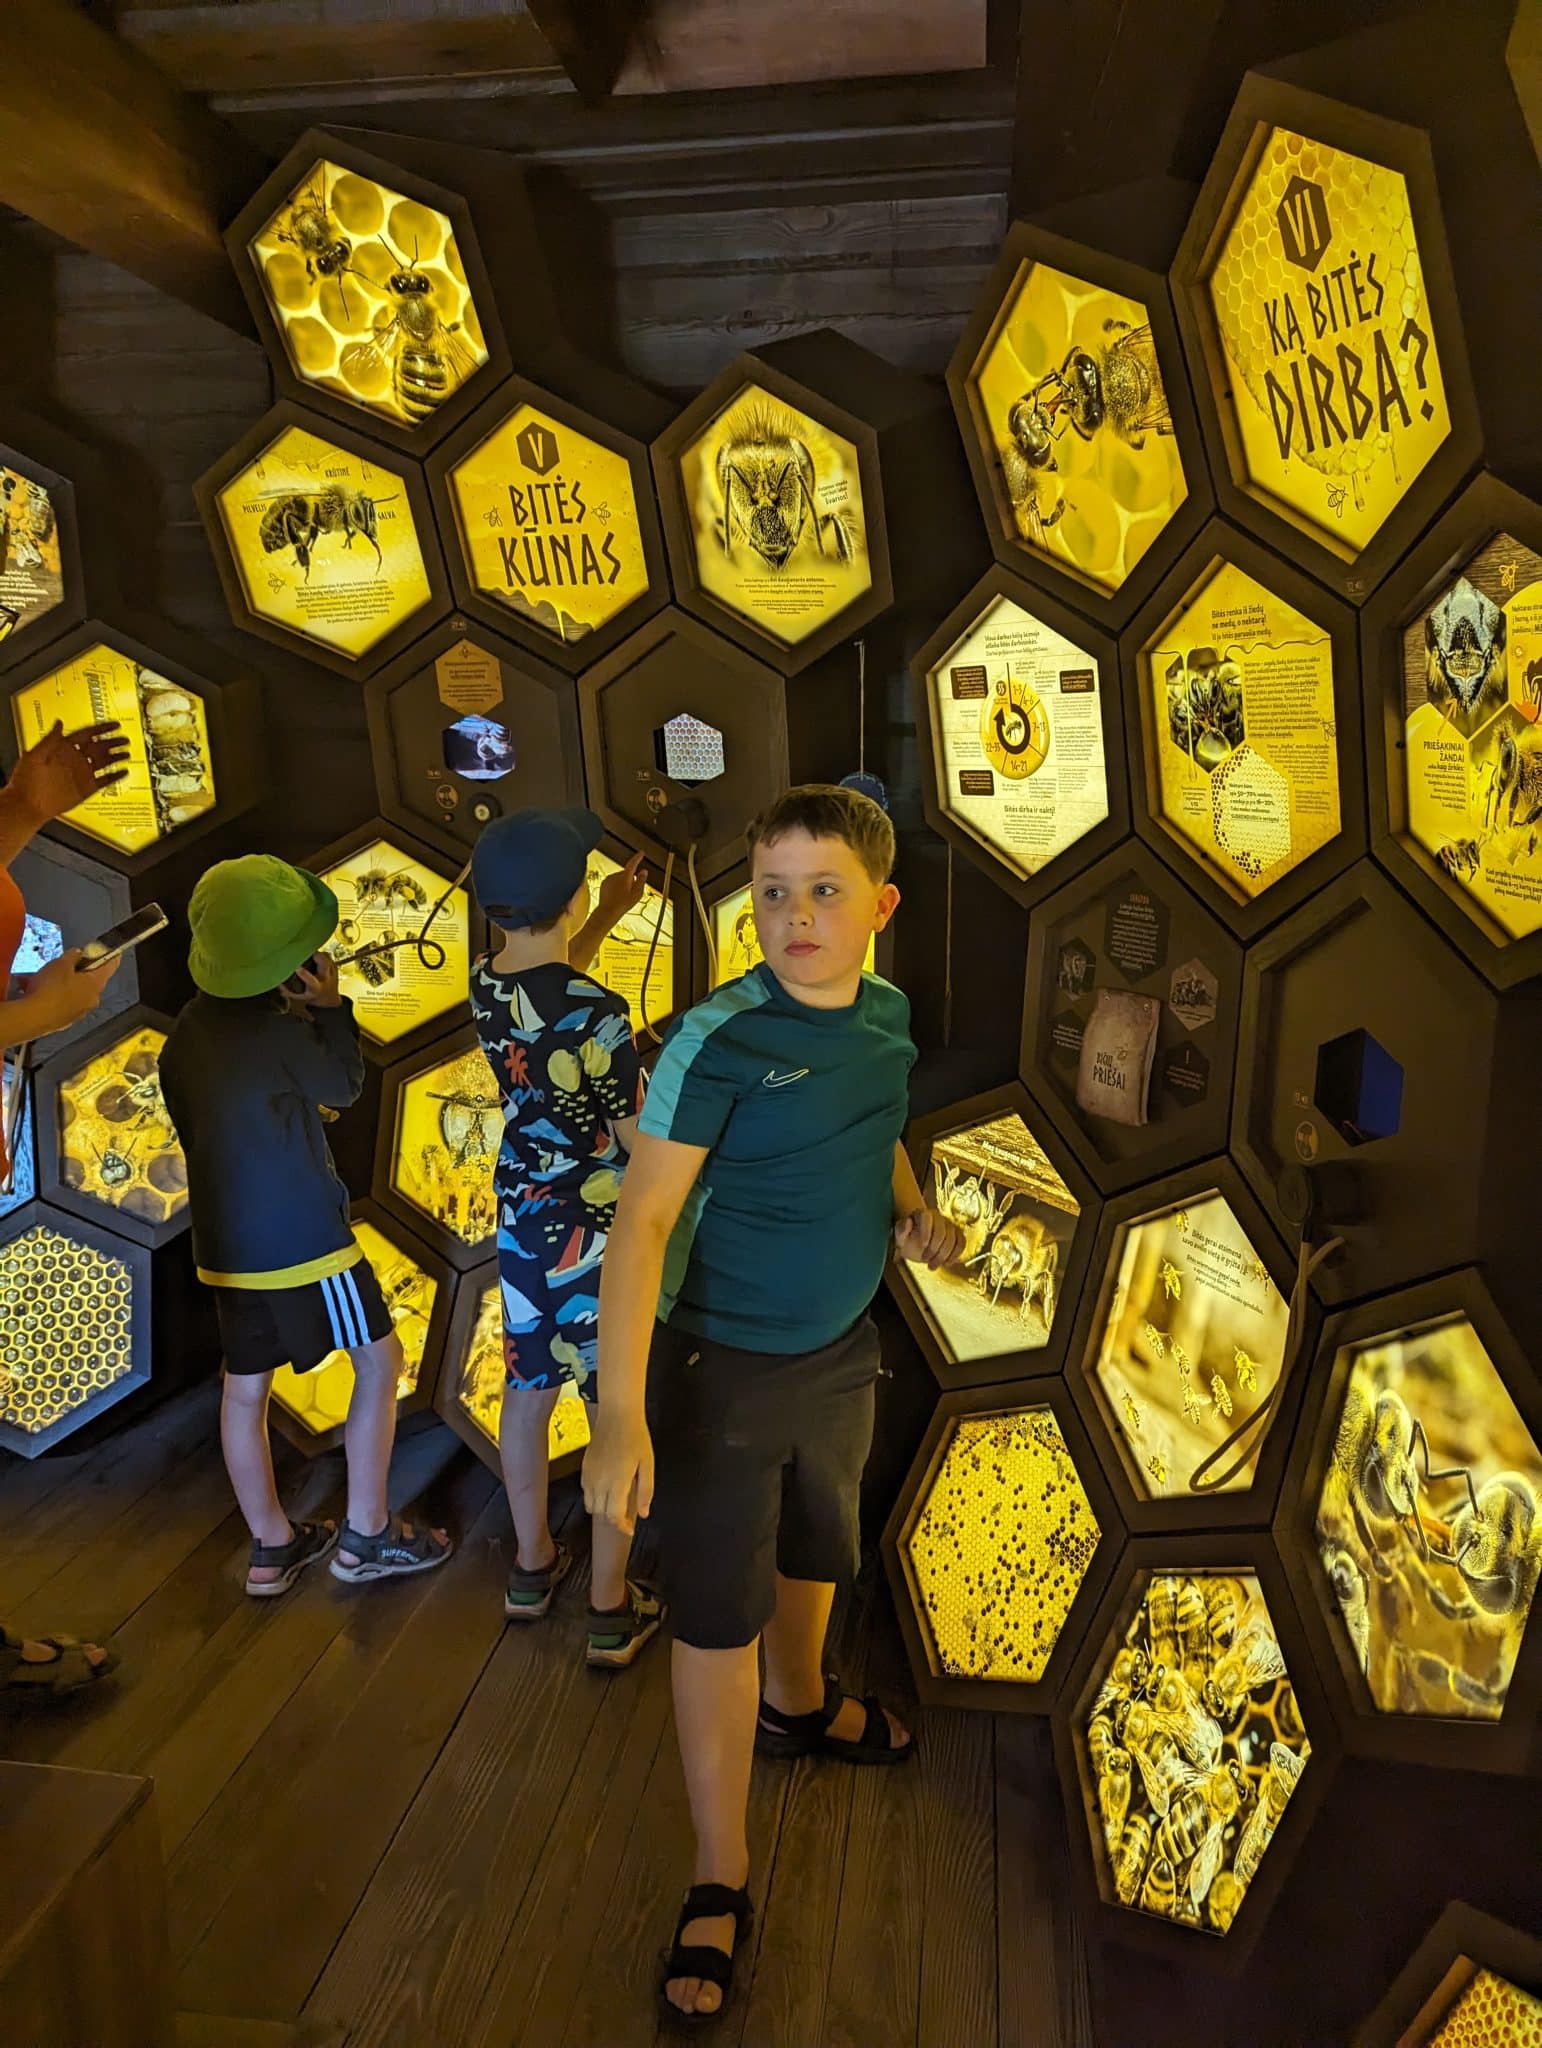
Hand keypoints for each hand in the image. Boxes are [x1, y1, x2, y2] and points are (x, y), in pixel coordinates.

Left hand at [7, 722, 128, 824]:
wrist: (28, 805)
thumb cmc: (26, 781)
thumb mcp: (35, 755)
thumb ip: (50, 739)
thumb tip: (59, 722)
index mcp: (63, 749)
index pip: (86, 734)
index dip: (101, 728)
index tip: (114, 725)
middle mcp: (74, 760)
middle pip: (99, 747)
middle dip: (113, 742)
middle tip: (125, 738)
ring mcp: (81, 774)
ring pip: (104, 762)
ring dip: (116, 756)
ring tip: (127, 752)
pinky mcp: (86, 788)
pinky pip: (104, 780)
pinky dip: (115, 776)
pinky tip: (124, 771)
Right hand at [9, 948, 119, 1035]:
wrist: (32, 1018)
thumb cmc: (50, 989)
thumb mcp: (61, 963)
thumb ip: (72, 956)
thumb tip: (78, 954)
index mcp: (96, 984)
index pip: (111, 966)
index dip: (111, 955)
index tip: (111, 950)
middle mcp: (91, 1000)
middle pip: (89, 980)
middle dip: (76, 970)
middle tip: (64, 962)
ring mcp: (78, 1012)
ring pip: (71, 991)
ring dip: (58, 982)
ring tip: (39, 976)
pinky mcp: (63, 1021)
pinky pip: (58, 1002)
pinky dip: (48, 994)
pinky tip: (31, 988)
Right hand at [291, 953, 340, 1008]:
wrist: (330, 1000)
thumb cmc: (312, 996)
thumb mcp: (300, 997)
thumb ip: (288, 991)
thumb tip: (278, 982)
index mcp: (316, 988)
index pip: (311, 981)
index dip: (303, 974)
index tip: (296, 968)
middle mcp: (325, 979)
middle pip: (324, 963)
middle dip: (315, 955)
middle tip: (304, 950)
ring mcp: (332, 971)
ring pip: (326, 957)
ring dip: (316, 952)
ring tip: (307, 951)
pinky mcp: (335, 966)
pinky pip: (327, 955)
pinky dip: (319, 953)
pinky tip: (312, 954)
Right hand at [582, 1412, 653, 1536]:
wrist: (617, 1415)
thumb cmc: (635, 1437)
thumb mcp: (648, 1465)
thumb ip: (646, 1491)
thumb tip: (644, 1513)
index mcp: (617, 1482)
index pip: (614, 1516)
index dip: (622, 1526)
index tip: (629, 1528)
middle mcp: (599, 1482)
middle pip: (600, 1514)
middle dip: (613, 1519)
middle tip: (626, 1516)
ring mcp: (589, 1475)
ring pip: (590, 1505)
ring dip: (602, 1509)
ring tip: (616, 1503)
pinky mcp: (584, 1468)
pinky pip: (585, 1491)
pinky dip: (594, 1497)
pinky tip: (607, 1489)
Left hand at [593, 852, 645, 927]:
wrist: (607, 911)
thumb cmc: (623, 904)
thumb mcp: (637, 894)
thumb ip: (641, 881)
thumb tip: (644, 871)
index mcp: (625, 877)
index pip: (633, 863)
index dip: (638, 857)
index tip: (641, 853)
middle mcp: (616, 875)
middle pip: (627, 873)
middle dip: (630, 879)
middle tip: (631, 892)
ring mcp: (609, 878)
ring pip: (620, 878)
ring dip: (623, 883)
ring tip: (623, 896)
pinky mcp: (604, 883)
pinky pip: (613, 881)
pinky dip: (616, 886)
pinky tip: (616, 896)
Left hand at [893, 1206, 963, 1269]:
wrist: (916, 1244)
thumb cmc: (907, 1240)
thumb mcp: (899, 1237)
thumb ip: (901, 1230)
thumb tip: (908, 1221)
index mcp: (922, 1214)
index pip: (927, 1217)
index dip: (926, 1231)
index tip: (922, 1246)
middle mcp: (938, 1216)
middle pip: (942, 1231)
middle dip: (934, 1249)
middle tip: (925, 1260)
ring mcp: (949, 1225)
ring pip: (953, 1239)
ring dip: (944, 1256)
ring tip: (932, 1265)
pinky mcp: (957, 1234)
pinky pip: (961, 1243)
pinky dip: (956, 1255)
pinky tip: (946, 1263)